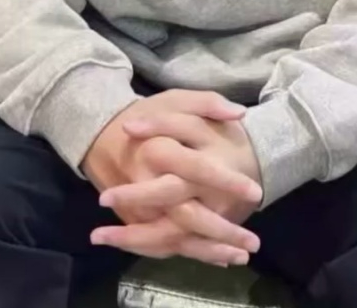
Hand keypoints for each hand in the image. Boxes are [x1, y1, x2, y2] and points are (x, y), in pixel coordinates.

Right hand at [84, 90, 261, 265]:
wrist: (101, 135)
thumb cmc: (147, 115)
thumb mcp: (175, 99)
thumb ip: (208, 103)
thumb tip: (240, 113)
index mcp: (160, 149)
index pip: (196, 168)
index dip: (225, 181)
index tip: (255, 192)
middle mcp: (148, 183)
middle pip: (185, 215)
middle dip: (219, 231)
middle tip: (253, 242)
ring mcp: (139, 207)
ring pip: (175, 237)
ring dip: (208, 250)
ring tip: (242, 256)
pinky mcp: (135, 220)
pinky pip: (162, 244)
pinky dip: (190, 253)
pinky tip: (219, 257)